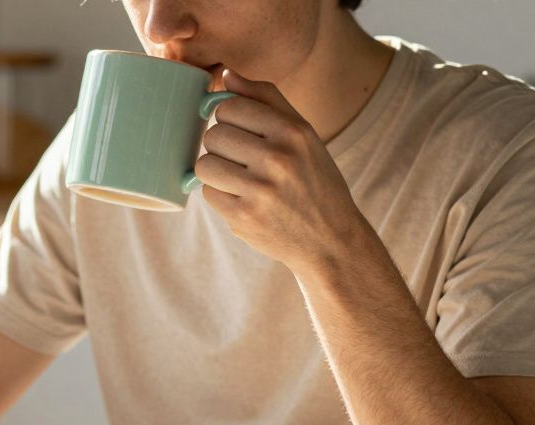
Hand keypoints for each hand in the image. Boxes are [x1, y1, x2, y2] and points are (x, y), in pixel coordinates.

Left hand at [195, 68, 371, 273]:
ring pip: (204, 164)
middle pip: (213, 135)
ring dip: (215, 171)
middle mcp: (277, 158)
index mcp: (292, 131)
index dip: (229, 119)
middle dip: (222, 147)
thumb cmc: (314, 179)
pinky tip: (242, 199)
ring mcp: (259, 190)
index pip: (229, 107)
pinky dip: (219, 195)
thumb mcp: (303, 134)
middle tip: (243, 161)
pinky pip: (208, 192)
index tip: (243, 132)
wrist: (330, 238)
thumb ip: (266, 99)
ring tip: (238, 178)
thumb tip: (225, 74)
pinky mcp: (243, 217)